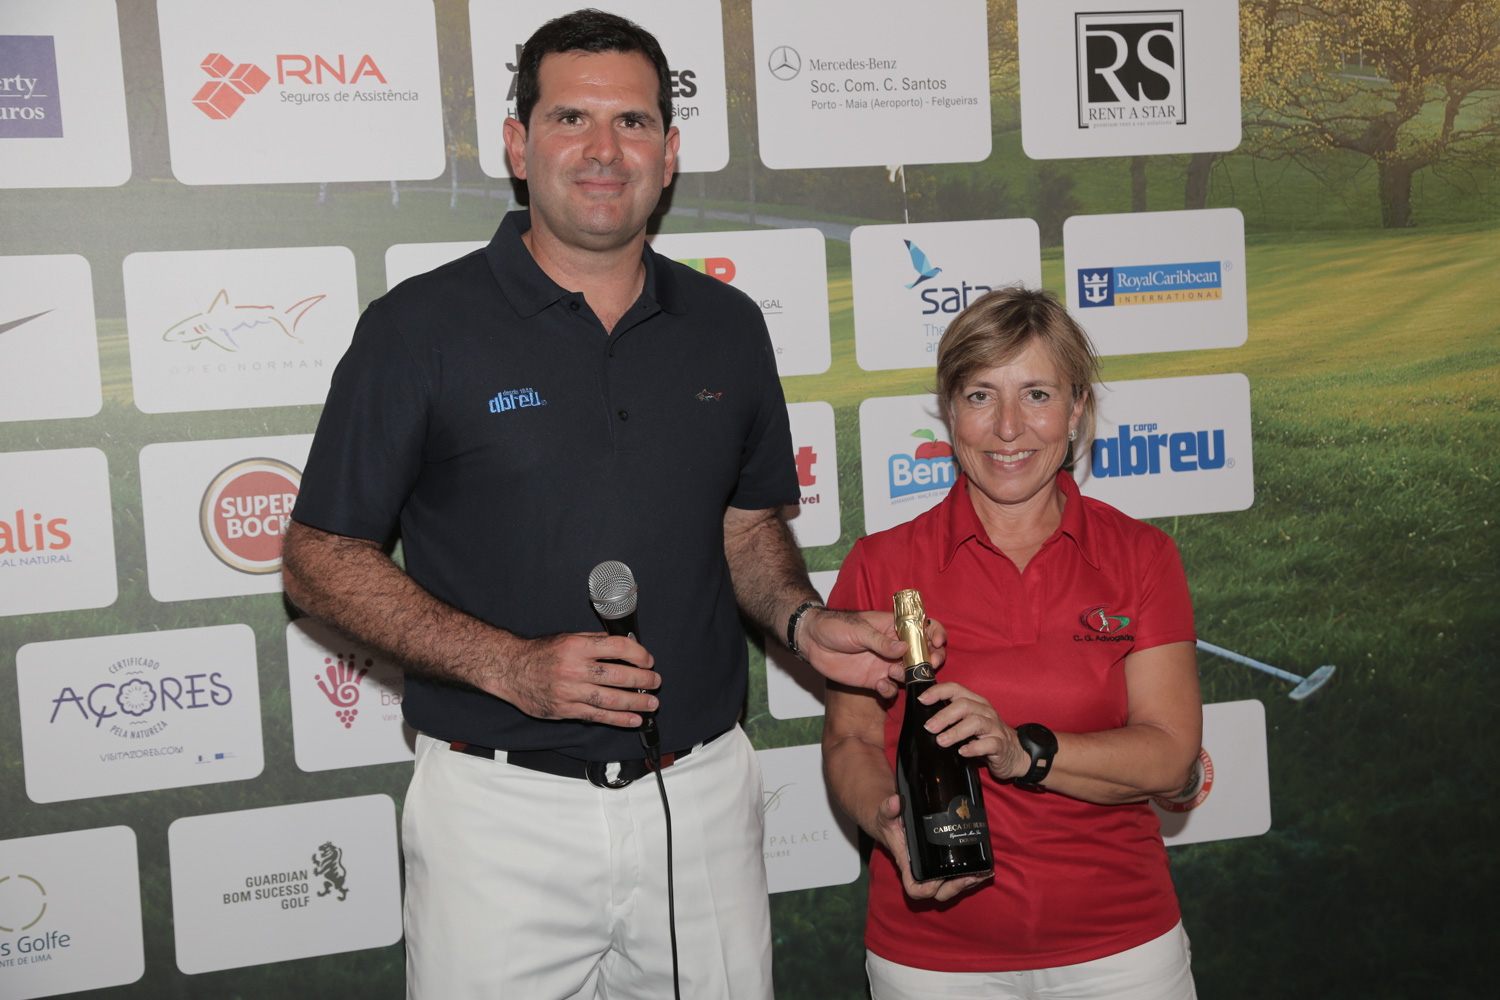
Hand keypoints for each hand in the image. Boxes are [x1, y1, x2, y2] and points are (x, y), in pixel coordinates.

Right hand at [489, 632, 658, 728]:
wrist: (511, 670)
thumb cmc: (540, 654)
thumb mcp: (567, 639)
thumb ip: (595, 642)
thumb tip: (624, 647)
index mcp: (577, 647)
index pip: (617, 648)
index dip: (638, 654)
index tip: (648, 660)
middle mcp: (574, 669)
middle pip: (618, 675)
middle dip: (643, 680)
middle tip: (655, 681)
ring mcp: (570, 692)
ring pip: (611, 699)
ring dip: (636, 702)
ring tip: (651, 703)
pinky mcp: (566, 710)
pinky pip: (597, 716)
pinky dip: (618, 719)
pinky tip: (633, 720)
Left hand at [800, 609, 947, 698]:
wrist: (811, 641)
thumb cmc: (834, 626)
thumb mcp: (858, 630)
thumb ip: (881, 641)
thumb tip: (904, 649)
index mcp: (892, 627)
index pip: (922, 627)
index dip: (934, 633)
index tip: (936, 643)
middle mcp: (893, 646)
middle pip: (922, 653)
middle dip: (930, 660)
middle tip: (928, 665)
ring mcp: (885, 663)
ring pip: (909, 673)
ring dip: (909, 676)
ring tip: (894, 673)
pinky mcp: (874, 679)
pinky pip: (890, 689)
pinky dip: (890, 690)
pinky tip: (880, 686)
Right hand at [872, 793, 990, 901]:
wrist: (894, 820)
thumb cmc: (889, 822)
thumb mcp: (885, 814)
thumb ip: (888, 808)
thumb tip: (896, 801)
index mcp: (908, 864)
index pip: (915, 889)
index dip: (927, 890)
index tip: (938, 879)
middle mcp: (923, 871)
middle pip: (939, 893)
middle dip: (956, 888)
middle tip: (970, 876)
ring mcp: (935, 869)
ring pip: (952, 887)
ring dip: (969, 883)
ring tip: (984, 873)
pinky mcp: (945, 862)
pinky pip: (959, 876)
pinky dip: (973, 875)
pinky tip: (986, 868)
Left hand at [919, 682, 1029, 781]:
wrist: (1014, 754)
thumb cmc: (985, 736)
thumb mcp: (968, 722)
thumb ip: (951, 718)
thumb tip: (923, 720)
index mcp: (975, 702)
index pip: (955, 689)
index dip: (938, 692)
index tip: (922, 700)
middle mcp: (985, 711)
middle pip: (964, 705)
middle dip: (944, 715)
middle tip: (929, 728)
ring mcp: (994, 728)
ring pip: (976, 722)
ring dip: (956, 731)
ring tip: (941, 741)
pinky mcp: (1001, 745)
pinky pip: (989, 744)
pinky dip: (974, 747)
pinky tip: (963, 752)